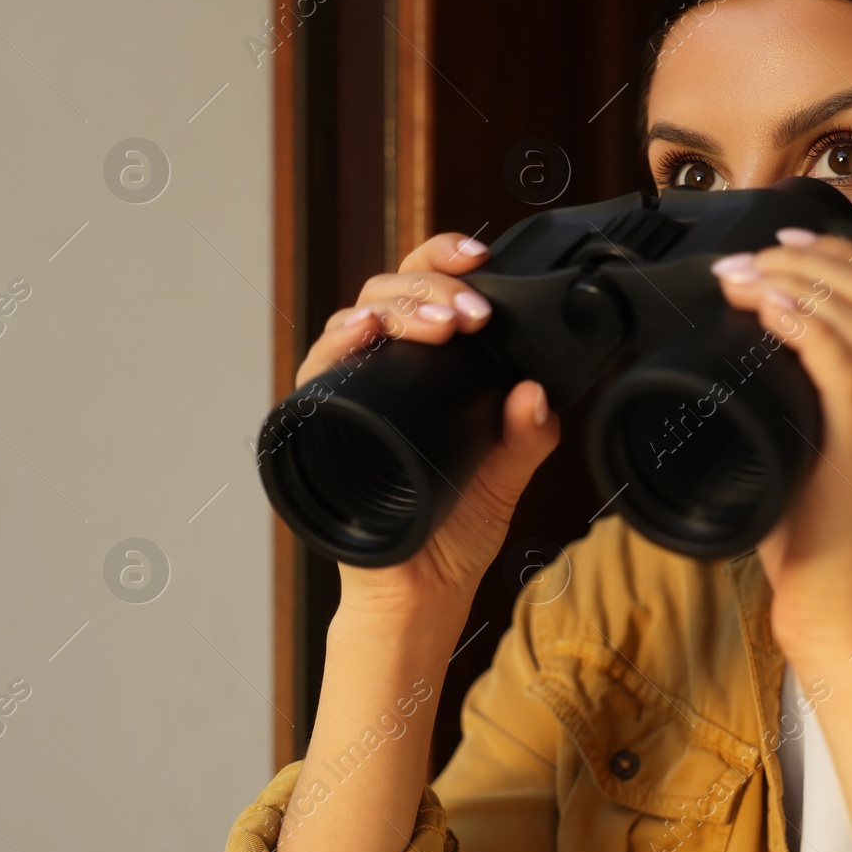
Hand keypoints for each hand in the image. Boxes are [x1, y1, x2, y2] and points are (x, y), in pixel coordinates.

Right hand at [295, 232, 561, 629]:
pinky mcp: (320, 422)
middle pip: (389, 291)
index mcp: (429, 367)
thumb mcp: (506, 476)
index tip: (482, 258)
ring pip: (355, 317)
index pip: (429, 290)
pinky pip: (316, 371)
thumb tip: (534, 393)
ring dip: (398, 308)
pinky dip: (337, 344)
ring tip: (440, 325)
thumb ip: (527, 436)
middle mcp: (385, 370)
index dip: (447, 260)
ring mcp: (352, 392)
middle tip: (469, 314)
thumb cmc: (454, 531)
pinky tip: (362, 334)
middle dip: (431, 286)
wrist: (420, 593)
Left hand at [709, 227, 851, 663]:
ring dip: (799, 280)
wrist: (843, 624)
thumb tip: (734, 377)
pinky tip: (770, 306)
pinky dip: (806, 323)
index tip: (784, 243)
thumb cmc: (815, 555)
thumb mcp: (803, 469)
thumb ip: (789, 420)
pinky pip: (845, 365)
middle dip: (813, 256)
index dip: (841, 258)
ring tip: (748, 272)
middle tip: (754, 252)